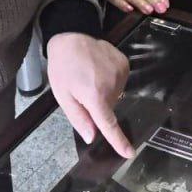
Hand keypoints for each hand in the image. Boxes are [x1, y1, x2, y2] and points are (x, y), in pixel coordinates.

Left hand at [45, 32, 134, 156]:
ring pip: (115, 95)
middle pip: (109, 108)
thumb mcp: (63, 96)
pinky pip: (120, 81)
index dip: (119, 140)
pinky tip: (99, 70)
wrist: (72, 38)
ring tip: (90, 77)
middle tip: (82, 91)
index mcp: (94, 96)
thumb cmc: (62, 68)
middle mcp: (112, 85)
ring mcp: (121, 72)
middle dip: (98, 106)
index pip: (109, 124)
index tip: (129, 153)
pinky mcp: (125, 63)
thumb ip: (79, 118)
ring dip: (104, 92)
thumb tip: (92, 136)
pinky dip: (111, 81)